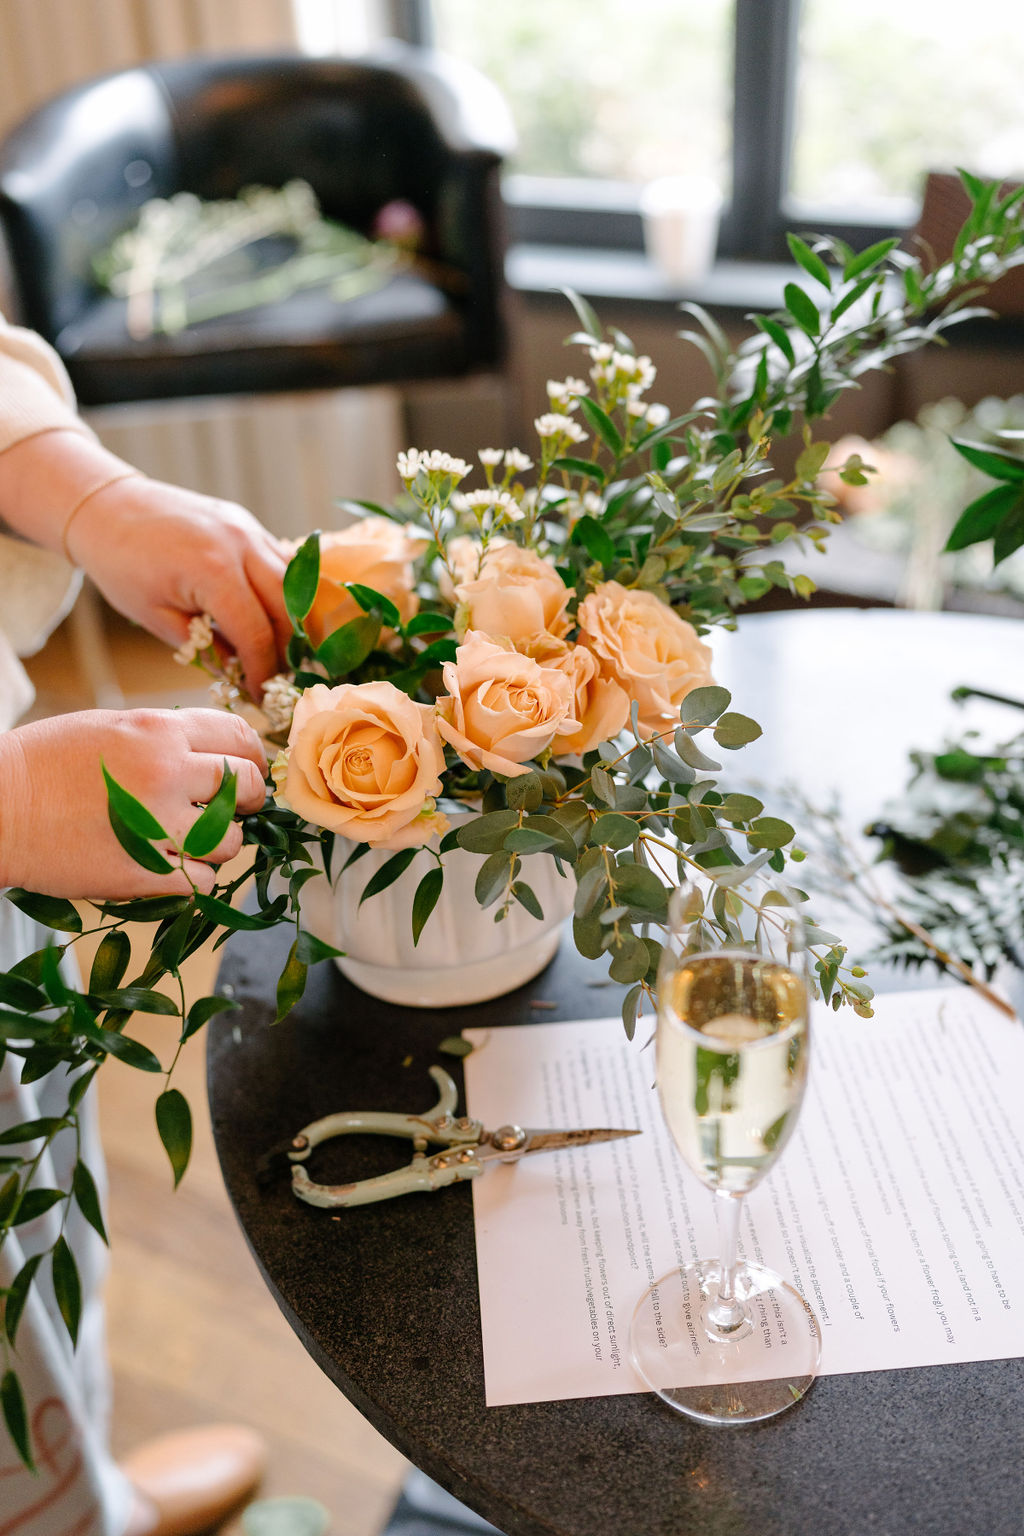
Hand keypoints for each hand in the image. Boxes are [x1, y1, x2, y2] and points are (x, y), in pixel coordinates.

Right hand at [0, 708, 267, 898]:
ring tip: (192, 840)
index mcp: (159, 731)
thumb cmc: (48, 764)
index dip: (252, 756)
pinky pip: (203, 881)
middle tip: (232, 810)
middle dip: (247, 800)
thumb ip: (168, 739)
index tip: (248, 771)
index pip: (240, 737)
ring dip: (220, 844)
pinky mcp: (144, 871)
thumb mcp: (112, 727)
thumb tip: (220, 756)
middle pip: (246, 787)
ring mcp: (157, 824)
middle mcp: (166, 773)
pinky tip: (174, 866)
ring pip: (230, 840)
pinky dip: (197, 878)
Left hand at [66, 477, 291, 694]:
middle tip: (275, 675)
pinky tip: (270, 613)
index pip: (255, 632)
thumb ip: (203, 647)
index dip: (262, 670)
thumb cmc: (121, 564)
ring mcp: (247, 528)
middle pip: (287, 607)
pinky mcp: (246, 522)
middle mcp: (240, 544)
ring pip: (291, 581)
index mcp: (213, 571)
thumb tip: (238, 670)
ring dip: (290, 618)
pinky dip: (282, 590)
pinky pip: (279, 560)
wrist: (107, 507)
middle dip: (286, 647)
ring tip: (278, 648)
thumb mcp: (155, 617)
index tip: (261, 695)